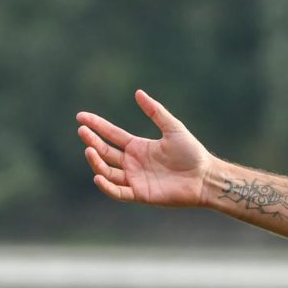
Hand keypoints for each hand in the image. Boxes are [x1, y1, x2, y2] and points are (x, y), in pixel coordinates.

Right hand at [76, 90, 212, 206]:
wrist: (205, 176)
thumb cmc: (192, 153)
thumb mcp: (173, 128)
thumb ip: (155, 112)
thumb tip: (138, 92)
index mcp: (138, 147)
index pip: (111, 135)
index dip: (96, 126)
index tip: (81, 117)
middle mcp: (133, 163)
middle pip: (105, 152)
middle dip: (92, 141)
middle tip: (82, 130)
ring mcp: (135, 179)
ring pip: (107, 171)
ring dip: (96, 162)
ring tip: (90, 150)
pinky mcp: (140, 194)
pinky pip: (118, 192)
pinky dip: (106, 186)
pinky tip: (99, 176)